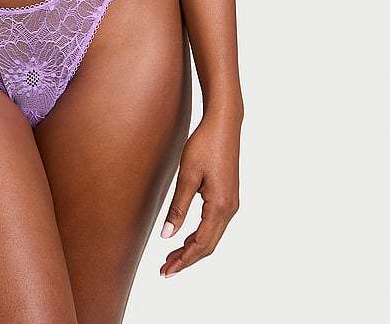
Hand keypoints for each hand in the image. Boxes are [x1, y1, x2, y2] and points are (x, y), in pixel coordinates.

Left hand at [159, 109, 240, 276]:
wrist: (224, 124)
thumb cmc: (204, 145)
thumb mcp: (187, 175)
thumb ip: (178, 207)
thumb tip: (167, 235)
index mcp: (220, 206)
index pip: (201, 244)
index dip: (183, 260)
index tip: (166, 271)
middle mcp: (229, 209)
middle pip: (208, 245)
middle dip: (186, 259)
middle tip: (165, 270)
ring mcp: (231, 203)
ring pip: (212, 236)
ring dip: (192, 249)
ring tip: (171, 257)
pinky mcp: (228, 196)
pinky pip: (214, 225)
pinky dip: (199, 236)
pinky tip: (186, 237)